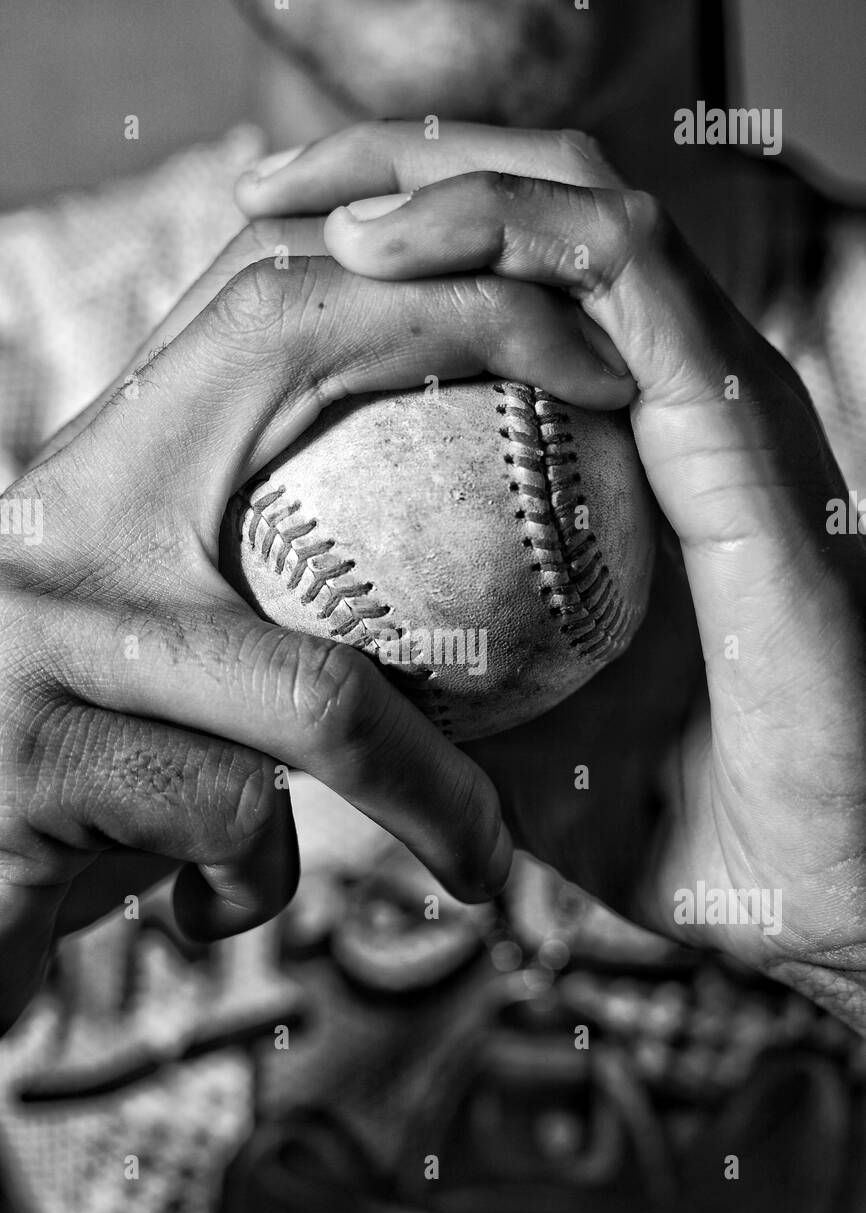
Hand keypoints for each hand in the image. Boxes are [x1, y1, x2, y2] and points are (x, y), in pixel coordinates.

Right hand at [0, 232, 634, 1032]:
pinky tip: (203, 908)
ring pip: (315, 685)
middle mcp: (52, 517)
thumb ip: (249, 608)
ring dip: (428, 792)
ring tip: (477, 859)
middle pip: (281, 336)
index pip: (258, 293)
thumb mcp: (147, 679)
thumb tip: (431, 592)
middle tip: (625, 396)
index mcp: (93, 479)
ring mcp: (33, 632)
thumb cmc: (57, 805)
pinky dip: (263, 886)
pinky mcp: (27, 763)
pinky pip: (241, 815)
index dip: (420, 259)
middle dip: (479, 326)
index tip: (563, 315)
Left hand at [239, 122, 865, 1027]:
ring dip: (435, 173)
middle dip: (391, 164)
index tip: (264, 256)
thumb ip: (419, 672)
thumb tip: (298, 653)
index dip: (392, 237)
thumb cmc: (655, 815)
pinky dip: (504, 235)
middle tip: (265, 188)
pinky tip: (390, 252)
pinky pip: (624, 272)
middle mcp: (678, 399)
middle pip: (537, 206)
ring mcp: (716, 399)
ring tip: (313, 206)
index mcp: (629, 450)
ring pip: (579, 203)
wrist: (791, 874)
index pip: (511, 284)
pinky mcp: (741, 419)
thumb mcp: (496, 725)